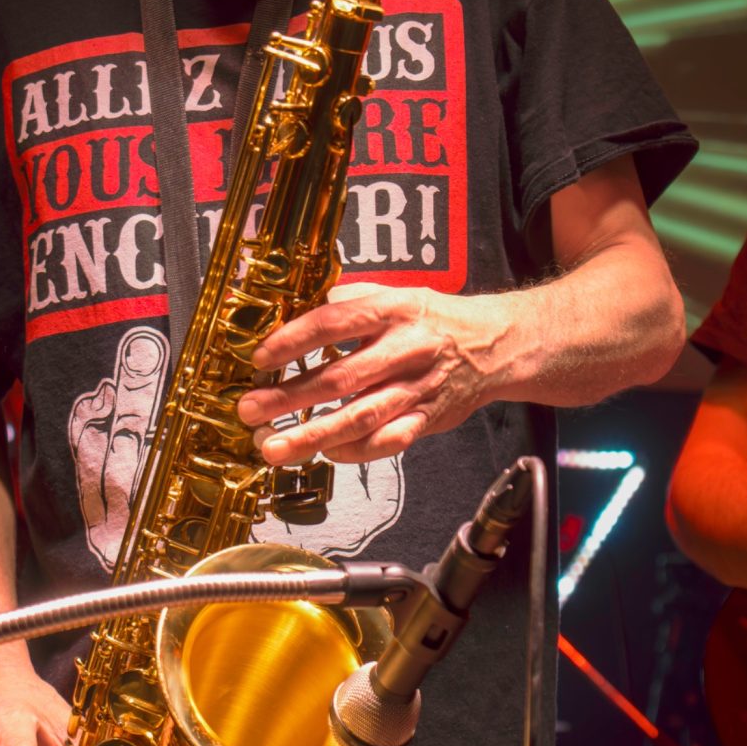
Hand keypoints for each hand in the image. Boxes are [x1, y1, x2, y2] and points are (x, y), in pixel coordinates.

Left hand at [238, 283, 511, 463]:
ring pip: (360, 417)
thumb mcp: (397, 293)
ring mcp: (417, 388)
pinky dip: (356, 451)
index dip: (294, 340)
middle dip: (289, 397)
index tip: (260, 358)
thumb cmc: (436, 318)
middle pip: (340, 378)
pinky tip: (325, 453)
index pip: (335, 323)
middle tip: (250, 409)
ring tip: (273, 448)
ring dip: (312, 435)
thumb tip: (303, 303)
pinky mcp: (427, 418)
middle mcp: (405, 350)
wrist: (496, 345)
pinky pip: (389, 441)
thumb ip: (352, 300)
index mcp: (393, 311)